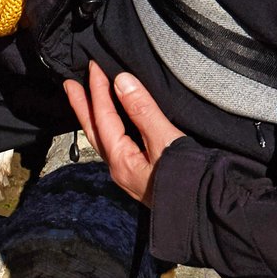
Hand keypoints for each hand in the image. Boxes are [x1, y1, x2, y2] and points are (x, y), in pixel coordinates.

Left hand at [63, 62, 185, 203]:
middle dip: (82, 106)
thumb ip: (143, 111)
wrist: (207, 210)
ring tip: (86, 99)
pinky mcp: (141, 175)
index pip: (103, 118)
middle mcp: (119, 168)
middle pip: (94, 131)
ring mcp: (129, 173)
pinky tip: (116, 123)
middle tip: (70, 84)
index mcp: (121, 161)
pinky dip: (111, 128)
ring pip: (104, 139)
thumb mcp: (165, 141)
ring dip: (95, 117)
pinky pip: (117, 145)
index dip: (98, 90)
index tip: (94, 67)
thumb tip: (121, 82)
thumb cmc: (188, 180)